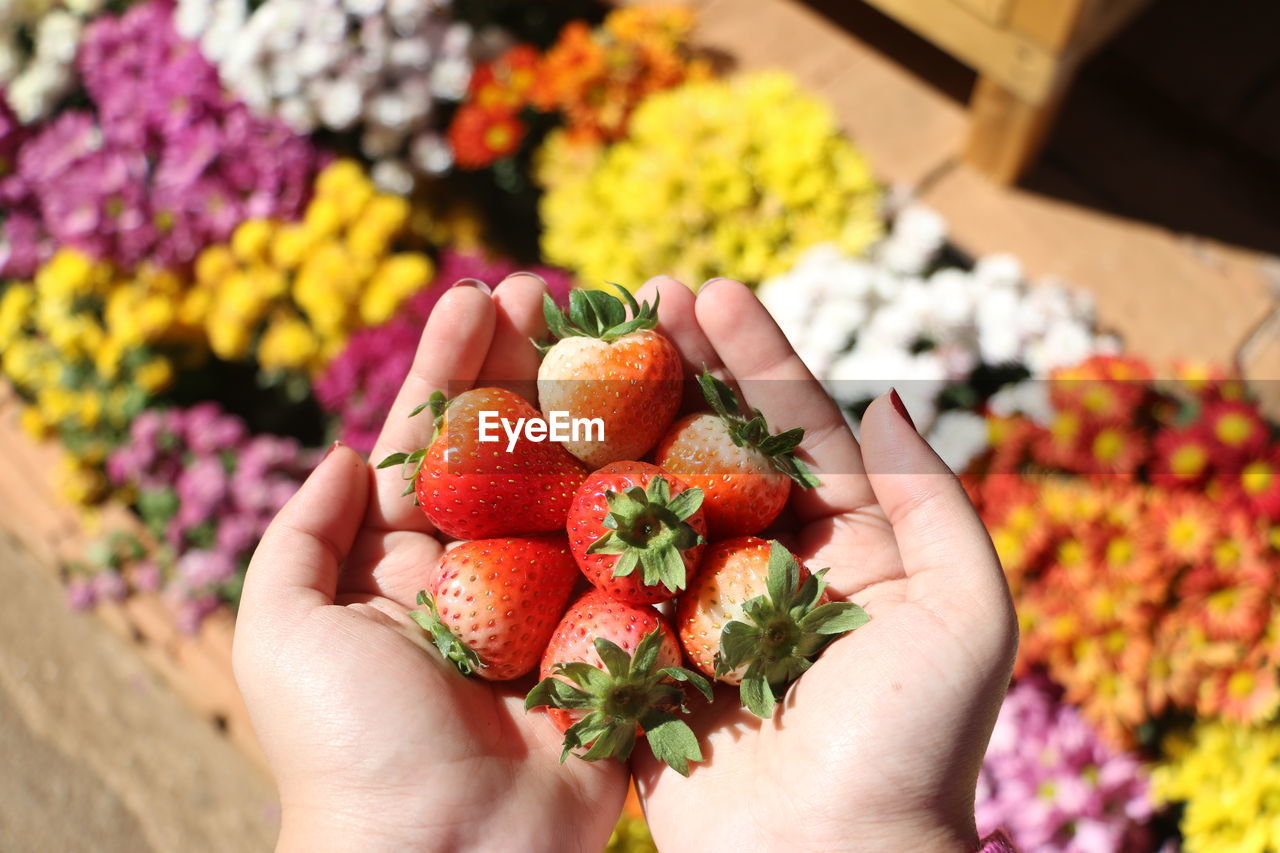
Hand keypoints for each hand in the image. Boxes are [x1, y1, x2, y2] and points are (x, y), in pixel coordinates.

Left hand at [234, 275, 627, 852]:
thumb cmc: (351, 745)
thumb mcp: (284, 632)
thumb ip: (297, 538)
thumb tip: (341, 452)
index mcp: (409, 563)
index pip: (434, 441)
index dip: (455, 366)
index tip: (480, 296)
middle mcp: (487, 573)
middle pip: (516, 449)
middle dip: (536, 367)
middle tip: (562, 291)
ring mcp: (558, 602)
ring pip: (584, 486)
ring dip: (603, 408)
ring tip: (628, 332)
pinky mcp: (619, 639)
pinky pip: (645, 556)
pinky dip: (663, 491)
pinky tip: (681, 423)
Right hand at [631, 278, 1017, 852]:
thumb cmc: (912, 744)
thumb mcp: (964, 614)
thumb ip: (934, 502)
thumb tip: (889, 401)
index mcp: (847, 548)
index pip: (794, 431)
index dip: (756, 359)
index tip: (711, 292)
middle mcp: (767, 567)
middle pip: (715, 448)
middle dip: (679, 372)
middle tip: (633, 300)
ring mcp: (698, 609)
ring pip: (653, 498)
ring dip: (620, 425)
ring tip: (578, 354)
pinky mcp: (642, 657)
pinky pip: (606, 576)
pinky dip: (576, 516)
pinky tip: (543, 452)